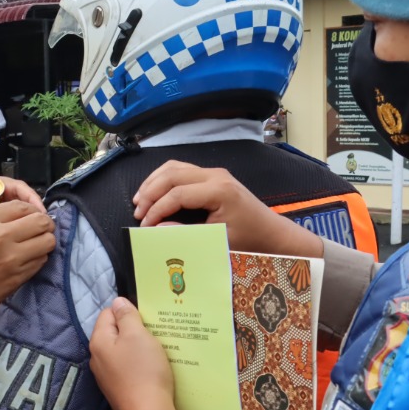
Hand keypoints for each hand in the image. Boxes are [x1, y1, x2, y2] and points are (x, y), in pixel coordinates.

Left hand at [0, 175, 45, 248]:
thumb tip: (8, 231)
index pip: (17, 187)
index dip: (32, 201)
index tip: (39, 216)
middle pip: (23, 196)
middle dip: (35, 211)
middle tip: (45, 226)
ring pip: (22, 206)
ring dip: (31, 219)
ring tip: (41, 233)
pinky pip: (16, 215)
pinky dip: (24, 225)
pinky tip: (29, 237)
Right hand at [0, 201, 54, 322]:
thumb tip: (23, 215)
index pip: (23, 206)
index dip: (32, 210)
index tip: (33, 216)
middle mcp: (0, 236)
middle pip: (42, 222)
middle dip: (45, 225)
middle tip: (40, 230)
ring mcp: (11, 259)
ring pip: (47, 242)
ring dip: (44, 243)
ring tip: (34, 246)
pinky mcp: (17, 278)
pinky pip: (40, 262)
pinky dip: (38, 259)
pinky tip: (26, 261)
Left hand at [90, 298, 176, 409]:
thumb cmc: (143, 371)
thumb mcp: (137, 335)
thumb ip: (126, 316)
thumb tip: (117, 301)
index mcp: (98, 341)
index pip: (107, 313)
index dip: (126, 312)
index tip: (145, 319)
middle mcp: (96, 358)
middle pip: (114, 333)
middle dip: (133, 330)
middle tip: (153, 334)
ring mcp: (105, 375)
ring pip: (121, 351)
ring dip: (137, 348)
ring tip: (155, 350)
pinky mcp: (117, 388)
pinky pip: (126, 367)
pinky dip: (138, 364)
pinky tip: (151, 368)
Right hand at [133, 161, 323, 257]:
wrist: (271, 234)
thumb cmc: (248, 240)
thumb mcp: (216, 241)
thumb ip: (185, 233)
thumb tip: (156, 228)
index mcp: (219, 191)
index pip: (177, 194)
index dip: (157, 209)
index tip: (144, 226)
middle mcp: (216, 175)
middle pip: (172, 175)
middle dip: (150, 193)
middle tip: (137, 213)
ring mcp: (214, 172)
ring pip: (174, 167)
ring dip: (153, 182)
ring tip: (139, 201)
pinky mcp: (212, 175)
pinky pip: (181, 169)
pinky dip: (163, 179)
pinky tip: (153, 192)